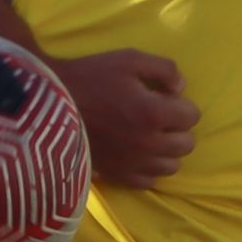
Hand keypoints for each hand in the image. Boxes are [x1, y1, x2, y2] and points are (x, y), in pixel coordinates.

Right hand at [57, 49, 196, 189]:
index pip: (192, 116)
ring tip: (150, 137)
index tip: (165, 99)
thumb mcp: (129, 59)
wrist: (50, 105)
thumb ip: (164, 69)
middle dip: (178, 129)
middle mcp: (149, 144)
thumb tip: (181, 88)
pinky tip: (137, 155)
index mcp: (155, 113)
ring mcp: (134, 164)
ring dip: (167, 151)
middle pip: (186, 144)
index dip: (181, 105)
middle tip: (159, 117)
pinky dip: (148, 169)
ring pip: (171, 166)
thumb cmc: (90, 78)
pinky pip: (148, 182)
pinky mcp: (118, 175)